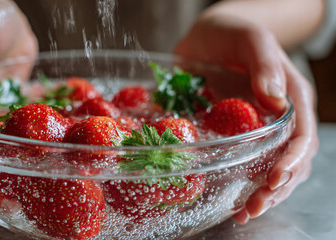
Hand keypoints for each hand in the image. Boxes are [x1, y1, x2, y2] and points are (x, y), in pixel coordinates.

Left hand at [175, 13, 318, 222]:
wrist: (207, 36)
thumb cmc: (231, 33)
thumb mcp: (249, 39)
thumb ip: (264, 65)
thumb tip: (274, 100)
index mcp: (291, 95)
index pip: (302, 135)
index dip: (292, 161)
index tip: (273, 180)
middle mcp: (280, 116)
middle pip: (292, 159)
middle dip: (277, 187)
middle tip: (254, 207)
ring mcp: (259, 127)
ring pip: (273, 167)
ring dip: (264, 193)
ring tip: (245, 212)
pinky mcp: (238, 133)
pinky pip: (248, 162)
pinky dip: (244, 184)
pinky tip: (233, 201)